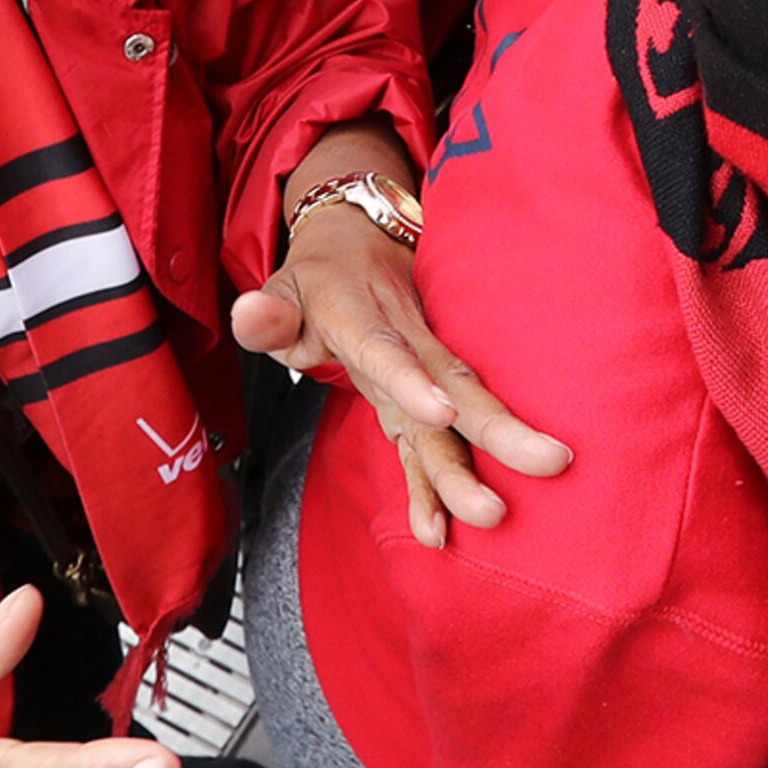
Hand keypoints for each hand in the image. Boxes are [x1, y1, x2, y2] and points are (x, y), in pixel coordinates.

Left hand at [234, 136, 572, 546]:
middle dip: (488, 437)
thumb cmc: (318, 280)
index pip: (386, 349)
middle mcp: (407, 340)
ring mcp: (426, 366)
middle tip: (518, 482)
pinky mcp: (432, 392)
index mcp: (362, 315)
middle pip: (452, 390)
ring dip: (491, 459)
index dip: (411, 379)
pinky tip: (461, 524)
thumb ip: (267, 313)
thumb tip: (250, 315)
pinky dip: (448, 479)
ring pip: (465, 410)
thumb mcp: (282, 287)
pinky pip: (445, 435)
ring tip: (500, 512)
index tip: (441, 410)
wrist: (364, 242)